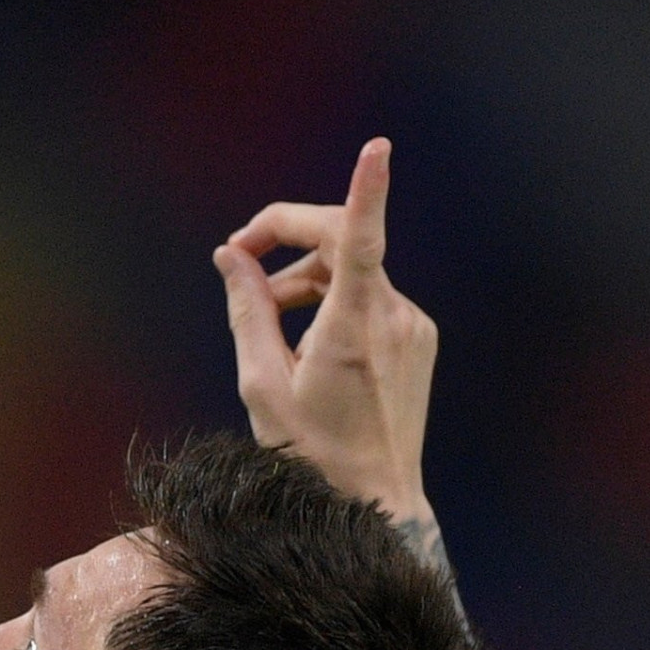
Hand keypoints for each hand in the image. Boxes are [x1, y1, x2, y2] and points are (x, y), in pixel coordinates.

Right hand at [213, 138, 434, 525]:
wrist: (373, 501)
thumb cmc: (311, 452)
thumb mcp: (261, 384)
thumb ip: (247, 311)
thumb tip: (231, 258)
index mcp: (353, 327)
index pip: (361, 240)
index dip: (366, 188)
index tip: (376, 148)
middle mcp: (393, 318)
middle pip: (341, 245)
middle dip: (286, 245)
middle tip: (239, 266)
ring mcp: (412, 326)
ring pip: (351, 275)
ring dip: (304, 284)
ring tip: (269, 328)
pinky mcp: (418, 337)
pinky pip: (370, 299)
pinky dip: (332, 306)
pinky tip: (308, 349)